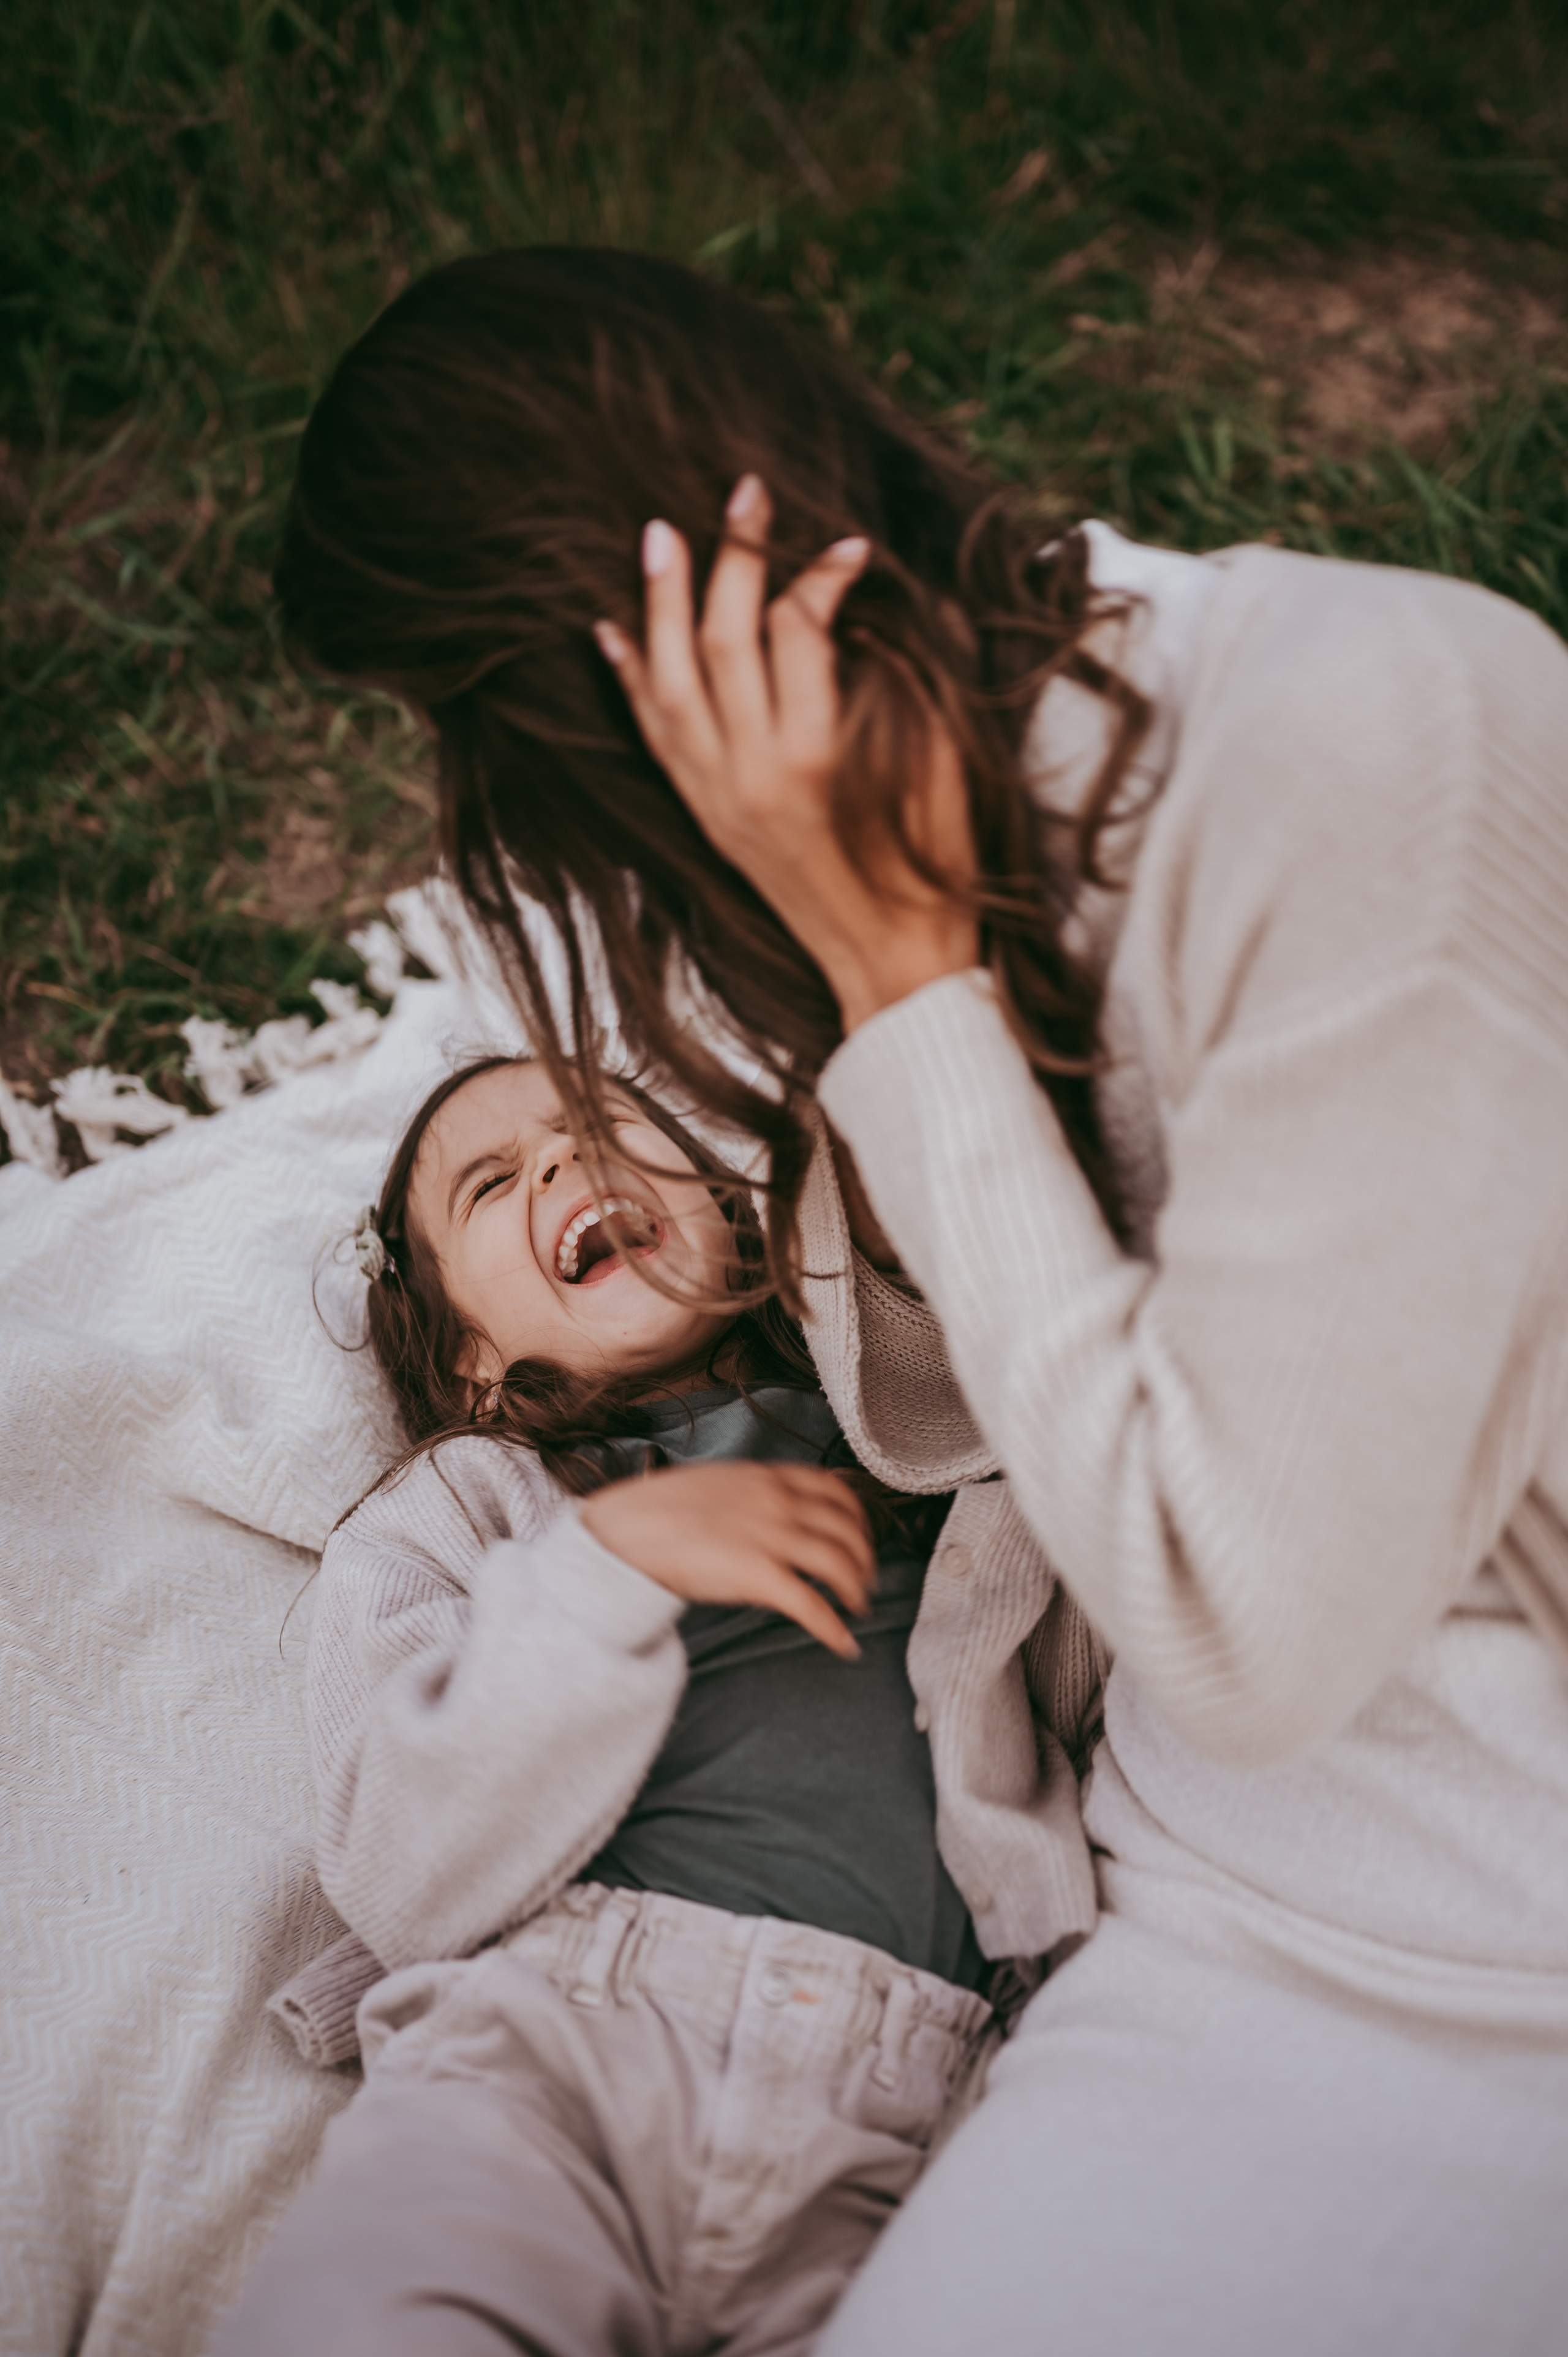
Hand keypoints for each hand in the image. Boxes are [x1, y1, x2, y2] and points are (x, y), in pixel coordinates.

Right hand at [579, 1458, 875, 1658]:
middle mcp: (778, 1504)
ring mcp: (771, 1539)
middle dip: (865, 1556)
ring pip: (839, 1564)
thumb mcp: (714, 1483)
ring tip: (859, 1607)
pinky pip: (812, 1605)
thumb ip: (749, 1493)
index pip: (833, 1490)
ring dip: (856, 1589)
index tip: (861, 1535)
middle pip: (846, 1529)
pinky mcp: (759, 1577)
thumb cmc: (658, 1510)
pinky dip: (834, 1628)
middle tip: (867, 1579)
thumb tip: (766, 1510)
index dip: (857, 1516)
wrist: (626, 1531)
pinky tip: (844, 1644)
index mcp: (767, 1478)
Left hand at [594, 475, 979, 1033]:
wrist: (890, 961)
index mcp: (815, 755)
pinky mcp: (704, 813)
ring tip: (660, 535)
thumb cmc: (933, 865)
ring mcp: (716, 795)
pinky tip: (615, 626)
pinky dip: (632, 675)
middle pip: (723, 638)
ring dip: (662, 602)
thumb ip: (903, 678)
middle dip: (734, 559)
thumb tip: (884, 600)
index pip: (799, 630)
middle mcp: (750, 772)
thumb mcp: (938, 763)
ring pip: (670, 679)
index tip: (850, 547)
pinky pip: (652, 732)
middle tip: (743, 494)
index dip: (821, 575)